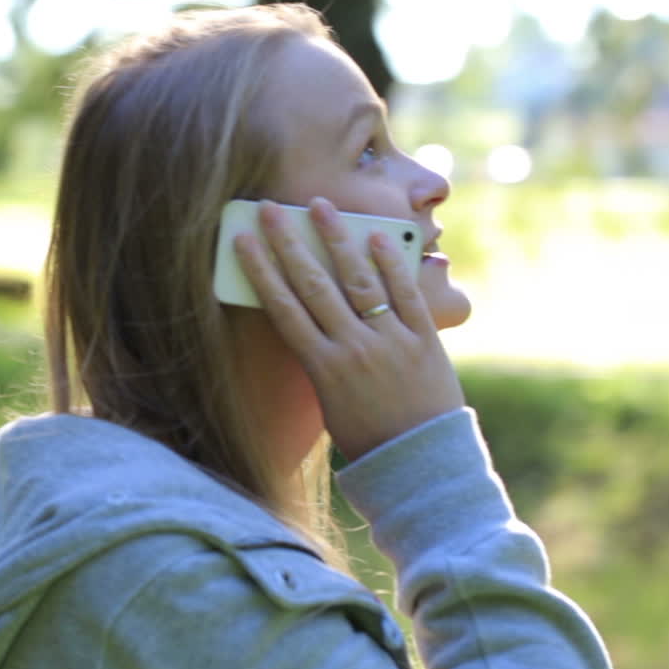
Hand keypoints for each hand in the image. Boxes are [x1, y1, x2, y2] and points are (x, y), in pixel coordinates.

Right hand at [234, 198, 464, 460]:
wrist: (421, 463)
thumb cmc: (368, 436)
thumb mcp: (330, 400)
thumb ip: (322, 356)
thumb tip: (312, 310)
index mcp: (322, 367)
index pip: (282, 307)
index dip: (260, 269)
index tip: (243, 239)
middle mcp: (352, 348)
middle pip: (314, 284)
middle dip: (289, 242)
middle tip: (272, 209)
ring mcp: (389, 341)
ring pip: (359, 280)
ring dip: (338, 239)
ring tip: (322, 206)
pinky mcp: (424, 340)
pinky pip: (404, 294)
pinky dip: (390, 263)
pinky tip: (377, 236)